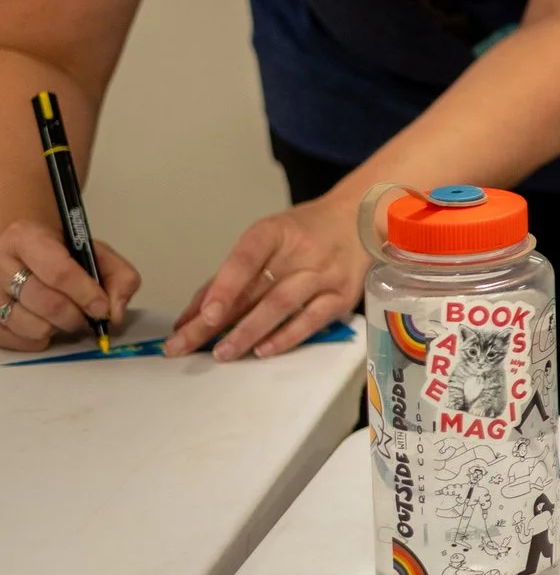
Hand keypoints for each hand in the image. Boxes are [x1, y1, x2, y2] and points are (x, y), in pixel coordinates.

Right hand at [0, 219, 138, 350]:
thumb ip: (119, 277)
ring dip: (57, 329)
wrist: (22, 249)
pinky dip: (38, 340)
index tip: (102, 308)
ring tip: (64, 318)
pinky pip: (15, 341)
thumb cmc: (61, 252)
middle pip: (47, 303)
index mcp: (26, 237)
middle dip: (76, 316)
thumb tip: (115, 314)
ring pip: (31, 326)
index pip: (58, 271)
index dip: (85, 294)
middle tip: (87, 317)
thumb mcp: (96, 252)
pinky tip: (45, 325)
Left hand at [166, 192, 366, 359]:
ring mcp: (324, 274)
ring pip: (281, 306)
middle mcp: (302, 252)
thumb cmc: (303, 234)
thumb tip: (193, 316)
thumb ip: (232, 276)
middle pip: (255, 290)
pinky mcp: (343, 296)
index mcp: (275, 232)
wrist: (359, 220)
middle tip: (185, 345)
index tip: (203, 315)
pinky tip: (262, 351)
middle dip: (215, 322)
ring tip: (222, 353)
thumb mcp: (266, 240)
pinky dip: (285, 337)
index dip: (223, 287)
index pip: (246, 257)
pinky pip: (311, 320)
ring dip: (248, 332)